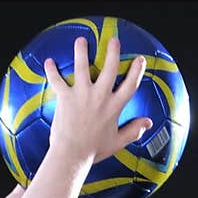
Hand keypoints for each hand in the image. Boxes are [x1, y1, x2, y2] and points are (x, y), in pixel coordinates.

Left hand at [43, 36, 151, 164]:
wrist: (71, 156)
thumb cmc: (93, 151)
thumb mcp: (117, 142)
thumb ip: (133, 131)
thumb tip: (148, 123)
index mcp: (114, 107)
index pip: (130, 84)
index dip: (137, 70)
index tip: (139, 59)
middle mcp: (100, 97)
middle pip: (109, 67)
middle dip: (112, 51)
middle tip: (113, 40)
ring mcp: (82, 95)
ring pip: (82, 66)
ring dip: (81, 51)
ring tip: (81, 41)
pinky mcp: (66, 97)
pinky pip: (57, 80)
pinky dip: (51, 70)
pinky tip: (49, 62)